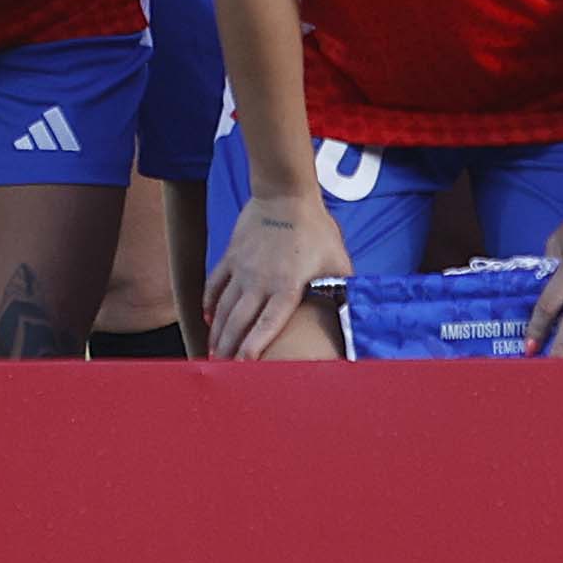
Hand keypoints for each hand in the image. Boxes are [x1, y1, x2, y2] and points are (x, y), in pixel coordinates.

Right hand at [208, 181, 349, 358]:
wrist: (286, 194)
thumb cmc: (316, 228)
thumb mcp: (337, 259)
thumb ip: (343, 287)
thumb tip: (355, 310)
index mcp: (287, 286)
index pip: (267, 324)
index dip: (254, 347)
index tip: (244, 366)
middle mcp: (260, 281)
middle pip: (239, 322)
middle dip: (228, 348)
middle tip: (222, 368)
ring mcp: (242, 269)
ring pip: (223, 307)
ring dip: (217, 332)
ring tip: (213, 352)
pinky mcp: (231, 256)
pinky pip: (215, 284)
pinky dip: (209, 303)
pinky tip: (207, 317)